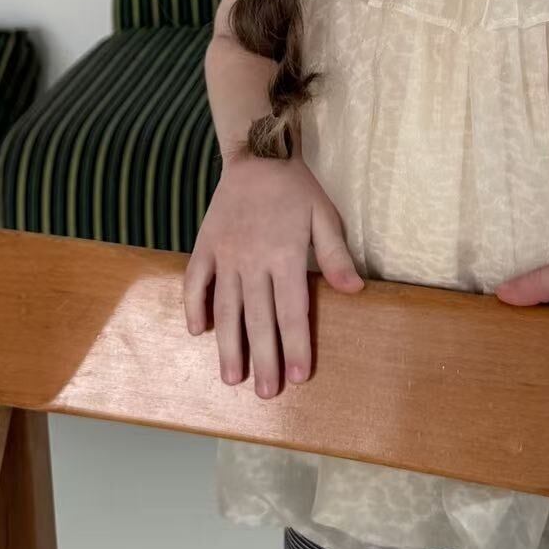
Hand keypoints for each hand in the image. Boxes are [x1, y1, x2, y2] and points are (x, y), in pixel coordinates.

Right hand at [183, 153, 363, 399]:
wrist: (256, 155)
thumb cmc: (295, 189)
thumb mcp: (324, 215)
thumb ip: (335, 255)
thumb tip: (354, 291)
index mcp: (285, 255)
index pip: (292, 310)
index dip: (295, 345)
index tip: (298, 377)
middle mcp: (253, 260)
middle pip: (259, 318)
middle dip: (263, 358)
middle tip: (265, 393)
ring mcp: (225, 254)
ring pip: (225, 307)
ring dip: (228, 344)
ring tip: (230, 377)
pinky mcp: (205, 245)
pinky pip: (195, 281)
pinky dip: (194, 306)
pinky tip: (196, 332)